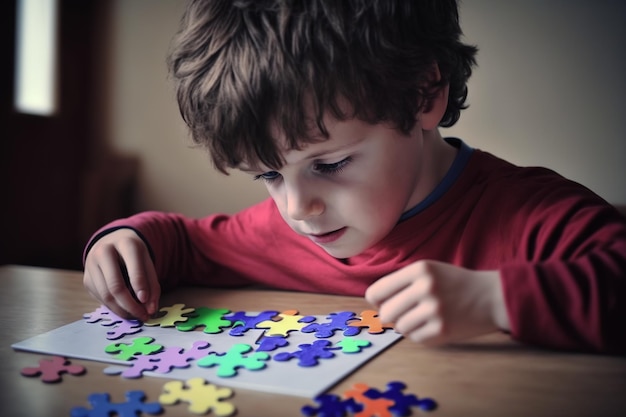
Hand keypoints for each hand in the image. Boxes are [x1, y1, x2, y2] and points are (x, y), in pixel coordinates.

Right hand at [83, 228, 159, 320]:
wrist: (112, 243)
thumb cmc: (134, 255)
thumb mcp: (147, 262)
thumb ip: (152, 285)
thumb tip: (151, 309)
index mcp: (125, 244)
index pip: (133, 268)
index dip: (141, 287)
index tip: (147, 303)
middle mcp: (104, 252)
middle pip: (115, 286)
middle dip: (131, 305)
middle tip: (143, 316)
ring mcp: (91, 265)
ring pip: (106, 296)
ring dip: (122, 310)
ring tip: (136, 315)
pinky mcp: (86, 278)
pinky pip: (100, 298)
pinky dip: (114, 307)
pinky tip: (125, 309)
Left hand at [365, 260, 509, 345]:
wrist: (492, 296)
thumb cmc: (454, 283)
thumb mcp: (428, 270)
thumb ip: (401, 282)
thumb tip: (374, 302)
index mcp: (419, 269)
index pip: (376, 292)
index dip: (378, 301)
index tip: (386, 302)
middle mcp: (426, 288)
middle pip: (386, 313)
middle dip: (392, 315)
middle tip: (406, 312)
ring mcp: (435, 310)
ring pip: (400, 327)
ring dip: (408, 326)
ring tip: (423, 317)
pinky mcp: (443, 330)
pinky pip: (416, 339)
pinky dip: (421, 335)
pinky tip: (434, 325)